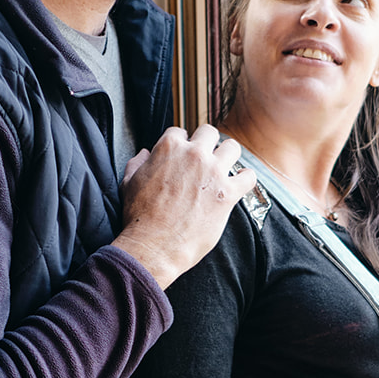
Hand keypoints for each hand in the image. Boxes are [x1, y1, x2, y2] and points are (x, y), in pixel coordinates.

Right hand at [114, 124, 256, 288]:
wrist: (154, 245)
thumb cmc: (139, 216)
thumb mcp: (130, 182)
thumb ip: (138, 163)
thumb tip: (145, 153)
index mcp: (169, 147)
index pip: (180, 131)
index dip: (181, 143)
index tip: (183, 155)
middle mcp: (194, 154)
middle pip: (209, 132)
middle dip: (207, 143)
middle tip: (206, 158)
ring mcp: (214, 173)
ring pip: (232, 147)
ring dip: (229, 156)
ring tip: (225, 167)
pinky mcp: (228, 194)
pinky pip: (248, 177)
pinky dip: (246, 178)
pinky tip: (240, 183)